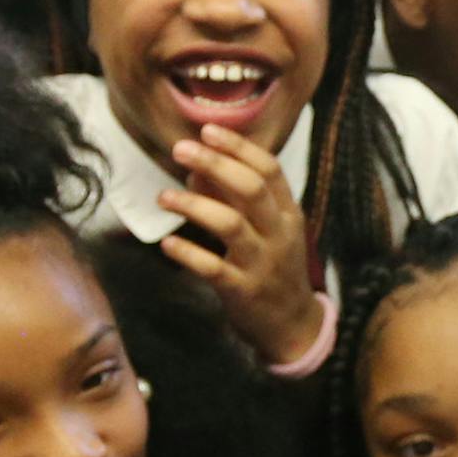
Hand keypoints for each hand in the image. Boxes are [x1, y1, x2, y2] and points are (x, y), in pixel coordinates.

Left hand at [157, 123, 325, 363]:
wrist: (293, 326)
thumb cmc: (274, 269)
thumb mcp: (268, 231)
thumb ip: (237, 200)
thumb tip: (196, 171)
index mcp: (288, 214)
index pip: (268, 170)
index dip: (237, 147)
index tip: (207, 130)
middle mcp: (279, 235)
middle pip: (250, 189)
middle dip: (214, 164)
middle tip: (180, 150)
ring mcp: (262, 264)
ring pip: (230, 224)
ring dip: (194, 205)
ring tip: (164, 197)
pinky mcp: (243, 291)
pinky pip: (213, 268)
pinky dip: (188, 253)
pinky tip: (168, 244)